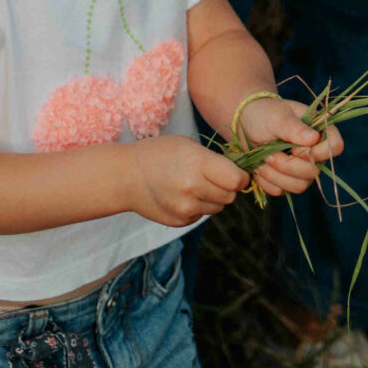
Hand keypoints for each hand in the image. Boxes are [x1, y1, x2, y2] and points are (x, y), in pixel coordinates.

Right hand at [128, 134, 248, 228]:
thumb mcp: (188, 146)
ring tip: (194, 185)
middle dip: (227, 187)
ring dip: (213, 197)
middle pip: (230, 196)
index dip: (241, 176)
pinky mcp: (180, 221)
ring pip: (218, 207)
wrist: (126, 176)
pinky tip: (182, 195)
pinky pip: (202, 215)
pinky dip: (198, 206)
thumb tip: (240, 176)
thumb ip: (214, 161)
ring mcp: (185, 208)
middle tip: (213, 177)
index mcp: (197, 164)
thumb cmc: (159, 154)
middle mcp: (193, 188)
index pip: (236, 180)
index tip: (236, 172)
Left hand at [233, 94, 344, 198]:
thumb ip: (294, 127)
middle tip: (269, 153)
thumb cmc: (264, 114)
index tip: (294, 148)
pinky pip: (281, 191)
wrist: (245, 124)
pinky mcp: (287, 181)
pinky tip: (259, 166)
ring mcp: (302, 169)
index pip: (335, 147)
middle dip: (287, 165)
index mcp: (319, 131)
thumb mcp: (277, 117)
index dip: (317, 152)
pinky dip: (266, 181)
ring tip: (263, 158)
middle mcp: (315, 153)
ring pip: (298, 186)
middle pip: (314, 172)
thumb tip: (314, 138)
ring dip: (275, 174)